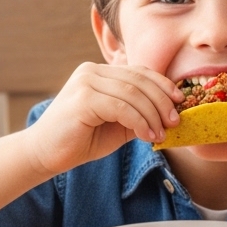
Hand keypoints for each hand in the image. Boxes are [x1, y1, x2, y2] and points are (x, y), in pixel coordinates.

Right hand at [27, 63, 182, 176]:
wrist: (46, 154)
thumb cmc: (81, 140)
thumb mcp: (117, 125)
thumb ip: (138, 114)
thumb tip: (169, 114)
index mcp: (99, 73)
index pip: (139, 72)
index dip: (162, 85)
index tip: (180, 102)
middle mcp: (91, 71)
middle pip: (139, 80)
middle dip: (162, 101)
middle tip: (175, 122)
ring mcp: (85, 82)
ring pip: (132, 94)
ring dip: (152, 115)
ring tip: (161, 135)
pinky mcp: (82, 99)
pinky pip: (121, 107)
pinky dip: (139, 122)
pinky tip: (148, 136)